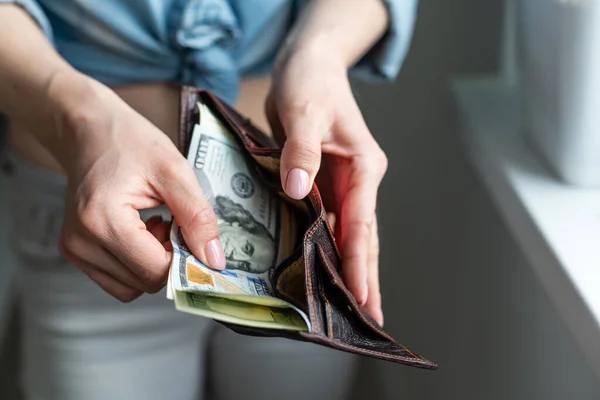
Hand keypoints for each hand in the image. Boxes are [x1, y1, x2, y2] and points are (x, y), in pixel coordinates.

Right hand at [47, 74, 224, 301]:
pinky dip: (136, 265)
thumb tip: (214, 261)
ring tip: (154, 224)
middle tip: (172, 222)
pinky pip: (117, 280)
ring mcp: (74, 249)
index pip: (155, 270)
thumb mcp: (175, 171)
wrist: (89, 129)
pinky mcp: (75, 252)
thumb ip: (198, 218)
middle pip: (144, 282)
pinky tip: (140, 233)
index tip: (194, 236)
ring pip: (131, 287)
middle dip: (169, 259)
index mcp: (102, 220)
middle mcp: (81, 241)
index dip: (184, 260)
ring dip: (152, 264)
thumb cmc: (130, 142)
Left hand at [266, 45, 387, 325]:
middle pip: (364, 238)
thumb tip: (298, 191)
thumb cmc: (310, 82)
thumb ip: (300, 151)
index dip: (359, 262)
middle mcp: (358, 180)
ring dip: (350, 269)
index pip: (361, 224)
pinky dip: (328, 249)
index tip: (360, 297)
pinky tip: (322, 270)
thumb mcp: (303, 110)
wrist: (309, 65)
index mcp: (363, 166)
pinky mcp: (325, 183)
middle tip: (370, 320)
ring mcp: (344, 184)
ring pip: (349, 235)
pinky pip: (328, 223)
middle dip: (365, 278)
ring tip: (352, 307)